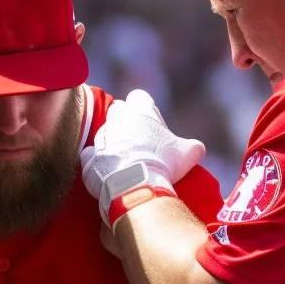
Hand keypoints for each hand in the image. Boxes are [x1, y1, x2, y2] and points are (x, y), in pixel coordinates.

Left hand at [82, 90, 204, 209]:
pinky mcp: (89, 157)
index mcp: (140, 110)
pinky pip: (90, 155)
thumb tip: (196, 149)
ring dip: (112, 143)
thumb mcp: (190, 152)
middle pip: (118, 111)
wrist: (137, 186)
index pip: (138, 97)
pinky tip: (108, 172)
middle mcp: (117, 118)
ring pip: (104, 133)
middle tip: (137, 142)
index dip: (143, 109)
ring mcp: (101, 137)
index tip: (150, 124)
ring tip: (125, 161)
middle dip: (125, 122)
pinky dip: (97, 161)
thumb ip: (192, 145)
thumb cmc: (165, 164)